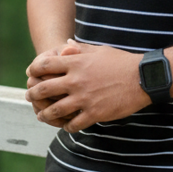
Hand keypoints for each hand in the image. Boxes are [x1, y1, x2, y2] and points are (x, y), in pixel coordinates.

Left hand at [25, 40, 150, 130]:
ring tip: (41, 115)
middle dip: (33, 94)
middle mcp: (76, 81)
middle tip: (29, 96)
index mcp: (76, 63)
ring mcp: (84, 98)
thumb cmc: (121, 61)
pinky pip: (74, 124)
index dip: (34, 70)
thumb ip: (80, 49)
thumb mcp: (99, 50)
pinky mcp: (94, 113)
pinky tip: (66, 125)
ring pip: (55, 110)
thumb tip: (66, 45)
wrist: (142, 77)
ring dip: (44, 114)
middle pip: (44, 89)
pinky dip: (67, 126)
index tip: (30, 74)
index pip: (45, 66)